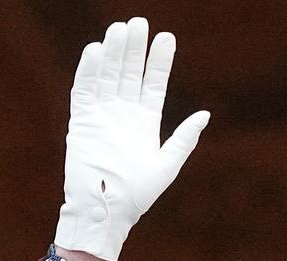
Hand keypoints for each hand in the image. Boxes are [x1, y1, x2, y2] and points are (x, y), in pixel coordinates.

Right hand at [54, 18, 209, 260]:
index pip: (153, 83)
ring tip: (120, 29)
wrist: (106, 212)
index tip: (166, 37)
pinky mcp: (81, 121)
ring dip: (114, 53)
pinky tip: (97, 50)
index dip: (159, 61)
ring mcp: (101, 115)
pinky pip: (84, 90)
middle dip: (135, 49)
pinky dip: (89, 71)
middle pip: (130, 73)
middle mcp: (123, 114)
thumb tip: (205, 114)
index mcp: (145, 122)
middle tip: (140, 22)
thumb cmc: (137, 195)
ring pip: (108, 76)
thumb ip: (184, 139)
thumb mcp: (167, 165)